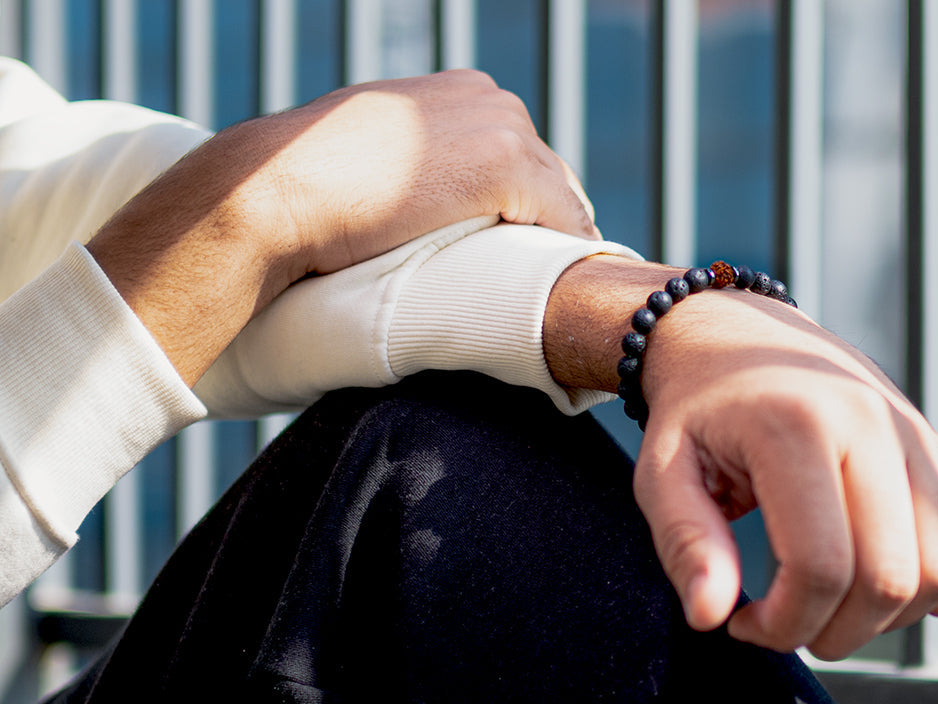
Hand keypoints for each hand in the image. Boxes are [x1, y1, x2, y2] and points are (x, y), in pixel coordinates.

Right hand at [244, 68, 599, 279]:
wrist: (279, 189)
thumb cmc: (310, 185)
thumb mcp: (377, 156)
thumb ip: (417, 164)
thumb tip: (423, 200)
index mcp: (459, 92)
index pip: (523, 152)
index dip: (533, 205)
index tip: (535, 246)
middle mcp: (487, 96)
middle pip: (551, 171)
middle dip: (552, 222)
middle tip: (553, 276)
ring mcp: (498, 126)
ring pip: (563, 194)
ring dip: (560, 240)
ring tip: (561, 288)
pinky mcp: (503, 164)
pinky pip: (563, 217)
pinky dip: (568, 251)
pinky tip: (564, 287)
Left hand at [544, 258, 937, 659]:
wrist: (732, 335)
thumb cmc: (692, 413)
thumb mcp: (660, 473)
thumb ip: (685, 544)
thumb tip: (709, 617)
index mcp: (797, 426)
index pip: (820, 566)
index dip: (785, 624)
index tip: (742, 623)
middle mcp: (872, 423)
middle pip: (891, 578)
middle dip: (835, 632)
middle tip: (782, 624)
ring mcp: (914, 433)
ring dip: (888, 619)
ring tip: (826, 605)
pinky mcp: (935, 448)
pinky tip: (880, 587)